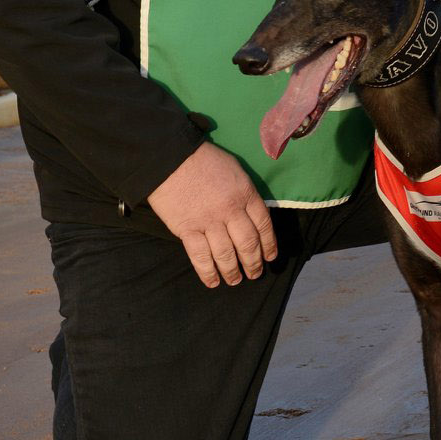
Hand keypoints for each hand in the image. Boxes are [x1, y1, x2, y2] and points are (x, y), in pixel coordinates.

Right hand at [146, 142, 277, 287]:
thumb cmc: (203, 159)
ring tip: (235, 280)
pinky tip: (212, 282)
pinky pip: (201, 257)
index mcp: (245, 194)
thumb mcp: (234, 170)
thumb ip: (244, 192)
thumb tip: (249, 213)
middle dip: (253, 263)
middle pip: (248, 244)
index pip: (263, 225)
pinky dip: (208, 273)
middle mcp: (231, 211)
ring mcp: (209, 222)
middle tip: (255, 274)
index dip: (269, 244)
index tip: (269, 257)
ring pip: (226, 254)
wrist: (170, 157)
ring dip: (232, 271)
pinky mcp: (187, 230)